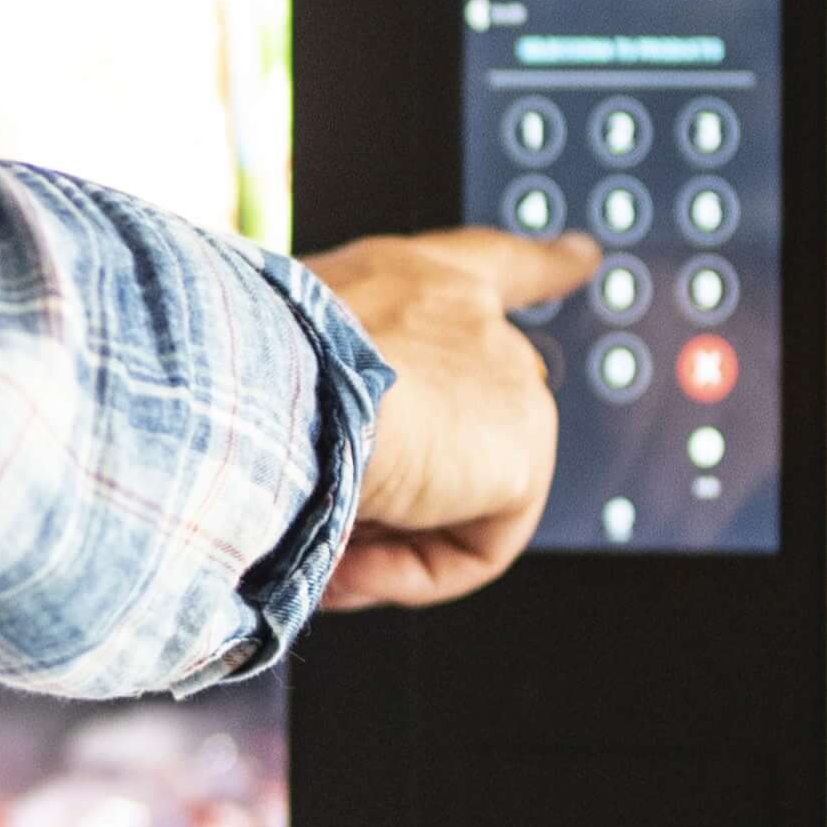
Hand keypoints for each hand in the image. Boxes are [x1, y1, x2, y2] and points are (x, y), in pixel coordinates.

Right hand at [302, 227, 596, 609]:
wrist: (264, 386)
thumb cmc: (243, 368)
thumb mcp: (270, 359)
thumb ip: (316, 391)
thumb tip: (339, 481)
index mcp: (407, 277)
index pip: (488, 264)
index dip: (538, 263)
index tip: (583, 253)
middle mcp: (466, 316)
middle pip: (485, 404)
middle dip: (426, 480)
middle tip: (330, 519)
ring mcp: (505, 381)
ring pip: (456, 492)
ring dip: (380, 532)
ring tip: (316, 540)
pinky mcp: (522, 452)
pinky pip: (472, 548)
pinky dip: (408, 573)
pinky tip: (351, 564)